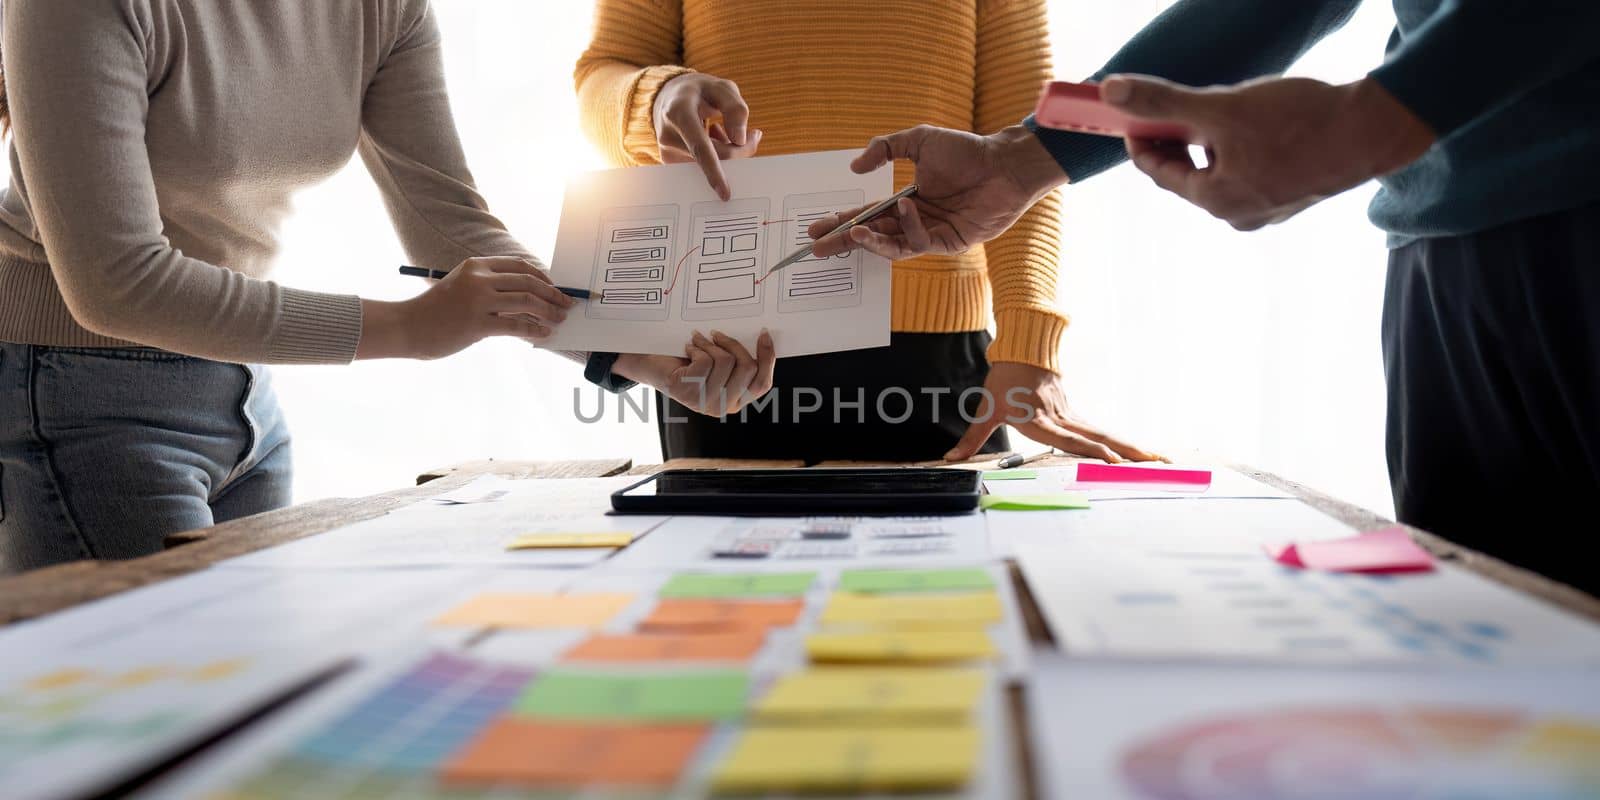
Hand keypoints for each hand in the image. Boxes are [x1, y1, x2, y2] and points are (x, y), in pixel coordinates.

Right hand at [356, 257, 573, 359]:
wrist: (407, 326)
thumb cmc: (435, 310)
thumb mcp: (461, 287)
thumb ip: (488, 288)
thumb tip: (525, 299)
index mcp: (476, 266)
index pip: (519, 266)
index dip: (543, 278)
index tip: (555, 289)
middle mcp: (480, 279)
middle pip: (529, 282)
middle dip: (553, 295)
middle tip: (567, 305)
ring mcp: (479, 300)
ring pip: (527, 301)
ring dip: (549, 311)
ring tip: (559, 320)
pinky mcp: (478, 324)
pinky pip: (516, 325)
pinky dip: (535, 329)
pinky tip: (543, 334)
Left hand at [615, 329, 775, 416]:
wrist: (654, 367)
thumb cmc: (688, 362)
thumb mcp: (720, 365)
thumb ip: (739, 361)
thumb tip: (762, 338)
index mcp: (736, 401)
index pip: (762, 384)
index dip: (767, 358)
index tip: (763, 333)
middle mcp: (723, 407)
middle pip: (748, 368)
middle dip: (734, 344)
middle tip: (717, 334)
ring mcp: (706, 403)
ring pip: (726, 361)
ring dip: (710, 344)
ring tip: (698, 341)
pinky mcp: (689, 393)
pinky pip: (705, 361)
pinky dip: (697, 348)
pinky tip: (688, 349)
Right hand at [653, 73, 762, 199]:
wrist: (669, 97)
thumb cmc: (699, 92)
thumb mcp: (722, 87)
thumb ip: (736, 108)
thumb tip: (740, 140)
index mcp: (679, 112)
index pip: (700, 147)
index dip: (714, 171)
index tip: (725, 193)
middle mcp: (669, 135)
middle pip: (713, 157)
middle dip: (739, 150)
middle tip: (753, 135)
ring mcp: (668, 152)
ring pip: (710, 164)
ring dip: (726, 151)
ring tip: (719, 130)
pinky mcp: (671, 162)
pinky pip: (701, 167)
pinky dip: (714, 157)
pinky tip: (711, 138)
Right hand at [807, 124, 1066, 259]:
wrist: (1002, 164)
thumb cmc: (967, 151)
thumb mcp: (919, 141)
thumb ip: (885, 148)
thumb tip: (855, 166)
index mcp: (906, 200)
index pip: (867, 214)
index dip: (842, 221)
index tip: (817, 227)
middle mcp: (915, 220)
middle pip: (872, 235)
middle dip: (844, 241)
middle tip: (819, 247)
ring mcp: (931, 233)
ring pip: (892, 246)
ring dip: (870, 241)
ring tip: (854, 232)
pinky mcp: (949, 242)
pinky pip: (920, 242)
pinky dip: (909, 226)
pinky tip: (908, 207)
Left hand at [947, 362, 1165, 462]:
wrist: (1022, 349)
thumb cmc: (1003, 381)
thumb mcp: (985, 410)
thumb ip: (972, 438)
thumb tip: (950, 459)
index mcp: (1042, 420)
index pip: (1070, 438)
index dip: (1090, 450)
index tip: (1113, 460)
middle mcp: (1062, 418)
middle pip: (1100, 437)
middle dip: (1129, 452)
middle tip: (1157, 463)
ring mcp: (1072, 415)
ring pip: (1106, 433)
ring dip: (1133, 447)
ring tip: (1161, 460)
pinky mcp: (1075, 413)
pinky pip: (1100, 431)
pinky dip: (1121, 442)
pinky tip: (1139, 453)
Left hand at [1103, 74, 1434, 230]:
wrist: (1372, 131)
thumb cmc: (1297, 122)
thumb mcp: (1220, 109)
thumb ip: (1163, 102)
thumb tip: (1111, 93)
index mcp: (1214, 201)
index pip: (1159, 172)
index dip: (1141, 140)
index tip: (1131, 114)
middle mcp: (1237, 215)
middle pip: (1190, 175)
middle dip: (1176, 141)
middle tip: (1170, 107)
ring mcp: (1267, 209)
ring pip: (1221, 173)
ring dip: (1209, 144)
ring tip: (1214, 112)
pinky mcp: (1292, 195)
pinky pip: (1250, 172)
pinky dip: (1238, 150)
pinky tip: (1251, 125)